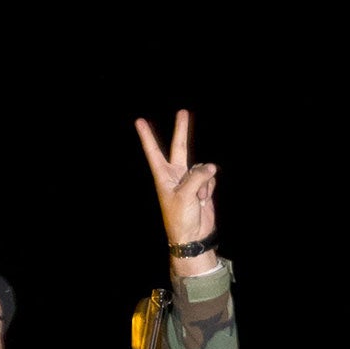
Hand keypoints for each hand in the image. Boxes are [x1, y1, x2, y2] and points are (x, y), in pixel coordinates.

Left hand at [135, 110, 218, 275]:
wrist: (193, 237)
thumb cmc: (181, 219)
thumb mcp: (185, 196)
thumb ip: (197, 177)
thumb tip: (210, 167)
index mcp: (162, 177)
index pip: (153, 152)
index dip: (147, 136)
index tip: (139, 121)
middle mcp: (175, 175)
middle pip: (179, 147)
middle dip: (181, 130)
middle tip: (183, 111)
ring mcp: (189, 180)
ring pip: (202, 167)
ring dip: (204, 181)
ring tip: (199, 199)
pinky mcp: (202, 186)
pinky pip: (210, 177)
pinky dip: (210, 187)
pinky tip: (205, 200)